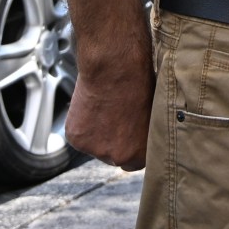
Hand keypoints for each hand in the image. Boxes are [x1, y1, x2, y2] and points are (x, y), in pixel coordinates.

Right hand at [67, 37, 154, 170]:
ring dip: (98, 133)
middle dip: (115, 141)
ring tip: (106, 107)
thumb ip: (146, 134)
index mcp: (139, 154)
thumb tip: (145, 137)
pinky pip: (80, 136)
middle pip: (113, 156)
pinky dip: (84, 124)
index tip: (133, 136)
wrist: (115, 66)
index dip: (134, 147)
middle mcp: (116, 157)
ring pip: (95, 146)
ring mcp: (92, 149)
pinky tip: (93, 106)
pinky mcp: (75, 138)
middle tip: (118, 118)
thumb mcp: (152, 114)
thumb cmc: (140, 83)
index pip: (136, 163)